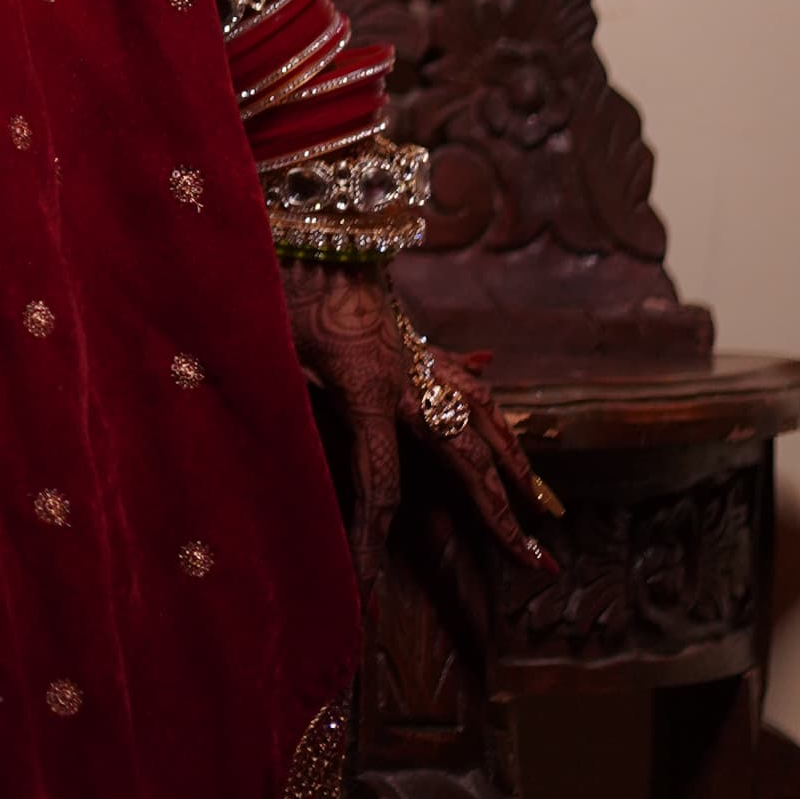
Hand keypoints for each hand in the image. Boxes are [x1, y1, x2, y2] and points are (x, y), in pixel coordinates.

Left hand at [281, 260, 560, 587]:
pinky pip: (464, 376)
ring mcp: (414, 350)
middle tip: (537, 565)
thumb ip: (268, 392)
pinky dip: (489, 408)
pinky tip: (503, 424)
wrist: (298, 204)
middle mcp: (404, 374)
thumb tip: (255, 431)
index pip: (379, 485)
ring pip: (482, 414)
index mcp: (364, 385)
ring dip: (515, 462)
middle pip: (466, 457)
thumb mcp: (260, 338)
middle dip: (500, 515)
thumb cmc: (269, 273)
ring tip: (544, 504)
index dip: (372, 543)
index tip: (370, 594)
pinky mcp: (409, 331)